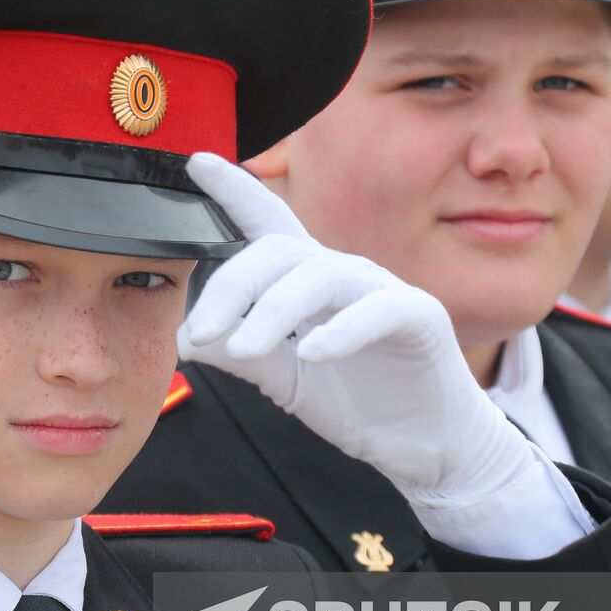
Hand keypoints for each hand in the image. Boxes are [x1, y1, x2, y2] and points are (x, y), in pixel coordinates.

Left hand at [178, 152, 538, 508]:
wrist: (424, 448)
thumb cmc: (358, 403)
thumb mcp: (285, 380)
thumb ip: (242, 356)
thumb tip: (187, 339)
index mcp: (309, 282)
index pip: (268, 224)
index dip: (235, 191)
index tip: (196, 163)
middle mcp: (344, 274)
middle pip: (279, 251)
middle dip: (231, 286)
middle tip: (197, 333)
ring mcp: (383, 290)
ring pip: (321, 276)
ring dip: (273, 312)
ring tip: (242, 351)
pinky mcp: (419, 318)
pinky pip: (377, 309)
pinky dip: (340, 330)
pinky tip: (311, 353)